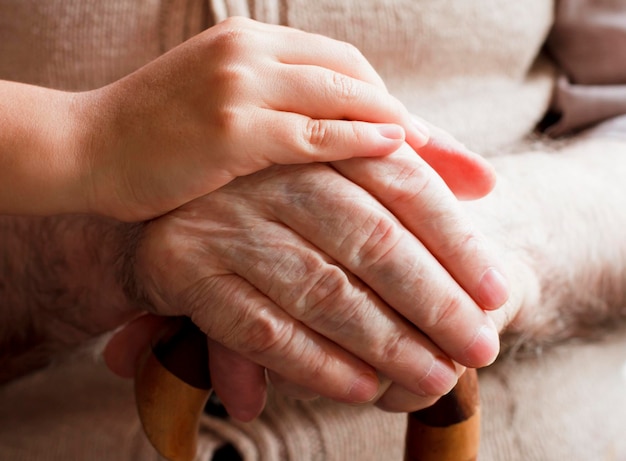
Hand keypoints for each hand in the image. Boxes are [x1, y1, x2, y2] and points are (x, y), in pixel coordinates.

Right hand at [78, 17, 427, 220]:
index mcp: (248, 42)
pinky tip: (391, 150)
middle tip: (437, 146)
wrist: (84, 149)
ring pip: (340, 98)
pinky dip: (358, 141)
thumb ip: (270, 102)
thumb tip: (327, 129)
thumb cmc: (152, 136)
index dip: (382, 95)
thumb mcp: (216, 102)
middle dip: (399, 110)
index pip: (339, 61)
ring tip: (428, 154)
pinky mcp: (231, 129)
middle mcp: (249, 52)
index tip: (416, 129)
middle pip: (351, 74)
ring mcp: (239, 87)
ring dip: (391, 125)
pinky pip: (313, 133)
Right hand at [105, 139, 506, 419]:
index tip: (495, 291)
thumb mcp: (332, 171)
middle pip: (372, 240)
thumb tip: (487, 183)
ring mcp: (225, 223)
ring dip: (386, 342)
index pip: (403, 184)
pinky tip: (363, 388)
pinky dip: (314, 362)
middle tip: (479, 347)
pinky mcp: (185, 272)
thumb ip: (405, 178)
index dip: (455, 240)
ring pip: (323, 290)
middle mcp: (270, 175)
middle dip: (434, 301)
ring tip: (436, 376)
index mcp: (314, 142)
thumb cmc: (271, 196)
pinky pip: (261, 329)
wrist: (164, 200)